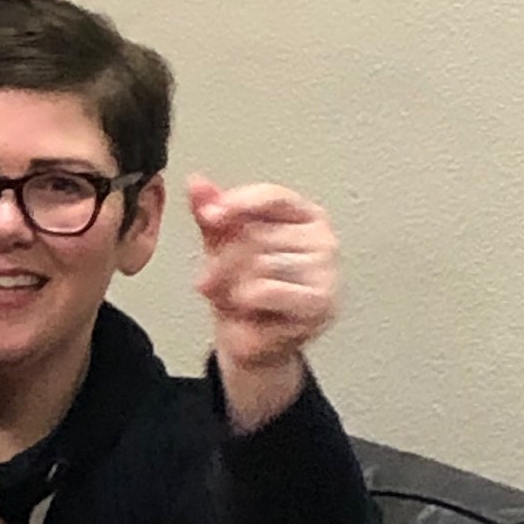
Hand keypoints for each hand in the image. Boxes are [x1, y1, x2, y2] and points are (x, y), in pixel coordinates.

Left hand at [188, 176, 338, 432]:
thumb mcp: (221, 246)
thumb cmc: (244, 290)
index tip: (210, 216)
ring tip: (238, 299)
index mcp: (306, 216)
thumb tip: (196, 182)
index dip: (238, 204)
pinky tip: (254, 312)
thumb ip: (212, 214)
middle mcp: (323, 239)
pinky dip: (249, 303)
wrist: (252, 342)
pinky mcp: (321, 303)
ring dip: (233, 286)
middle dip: (224, 260)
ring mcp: (327, 272)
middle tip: (214, 281)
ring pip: (258, 265)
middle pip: (258, 235)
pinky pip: (266, 291)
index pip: (273, 197)